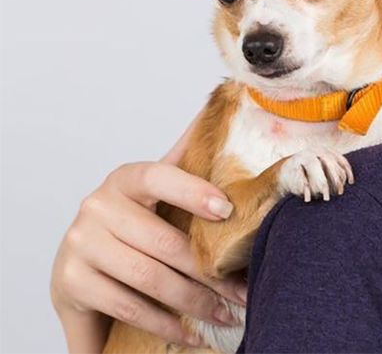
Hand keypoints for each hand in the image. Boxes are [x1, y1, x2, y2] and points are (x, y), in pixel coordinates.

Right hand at [51, 113, 246, 351]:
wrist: (82, 268)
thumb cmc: (132, 227)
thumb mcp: (155, 196)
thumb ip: (182, 164)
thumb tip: (213, 117)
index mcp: (124, 179)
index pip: (157, 175)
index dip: (192, 191)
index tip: (227, 209)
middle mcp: (96, 206)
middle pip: (162, 241)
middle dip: (209, 271)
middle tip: (243, 291)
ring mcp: (79, 244)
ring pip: (148, 276)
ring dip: (193, 301)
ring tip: (225, 314)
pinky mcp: (70, 283)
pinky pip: (127, 306)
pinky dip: (164, 324)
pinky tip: (190, 333)